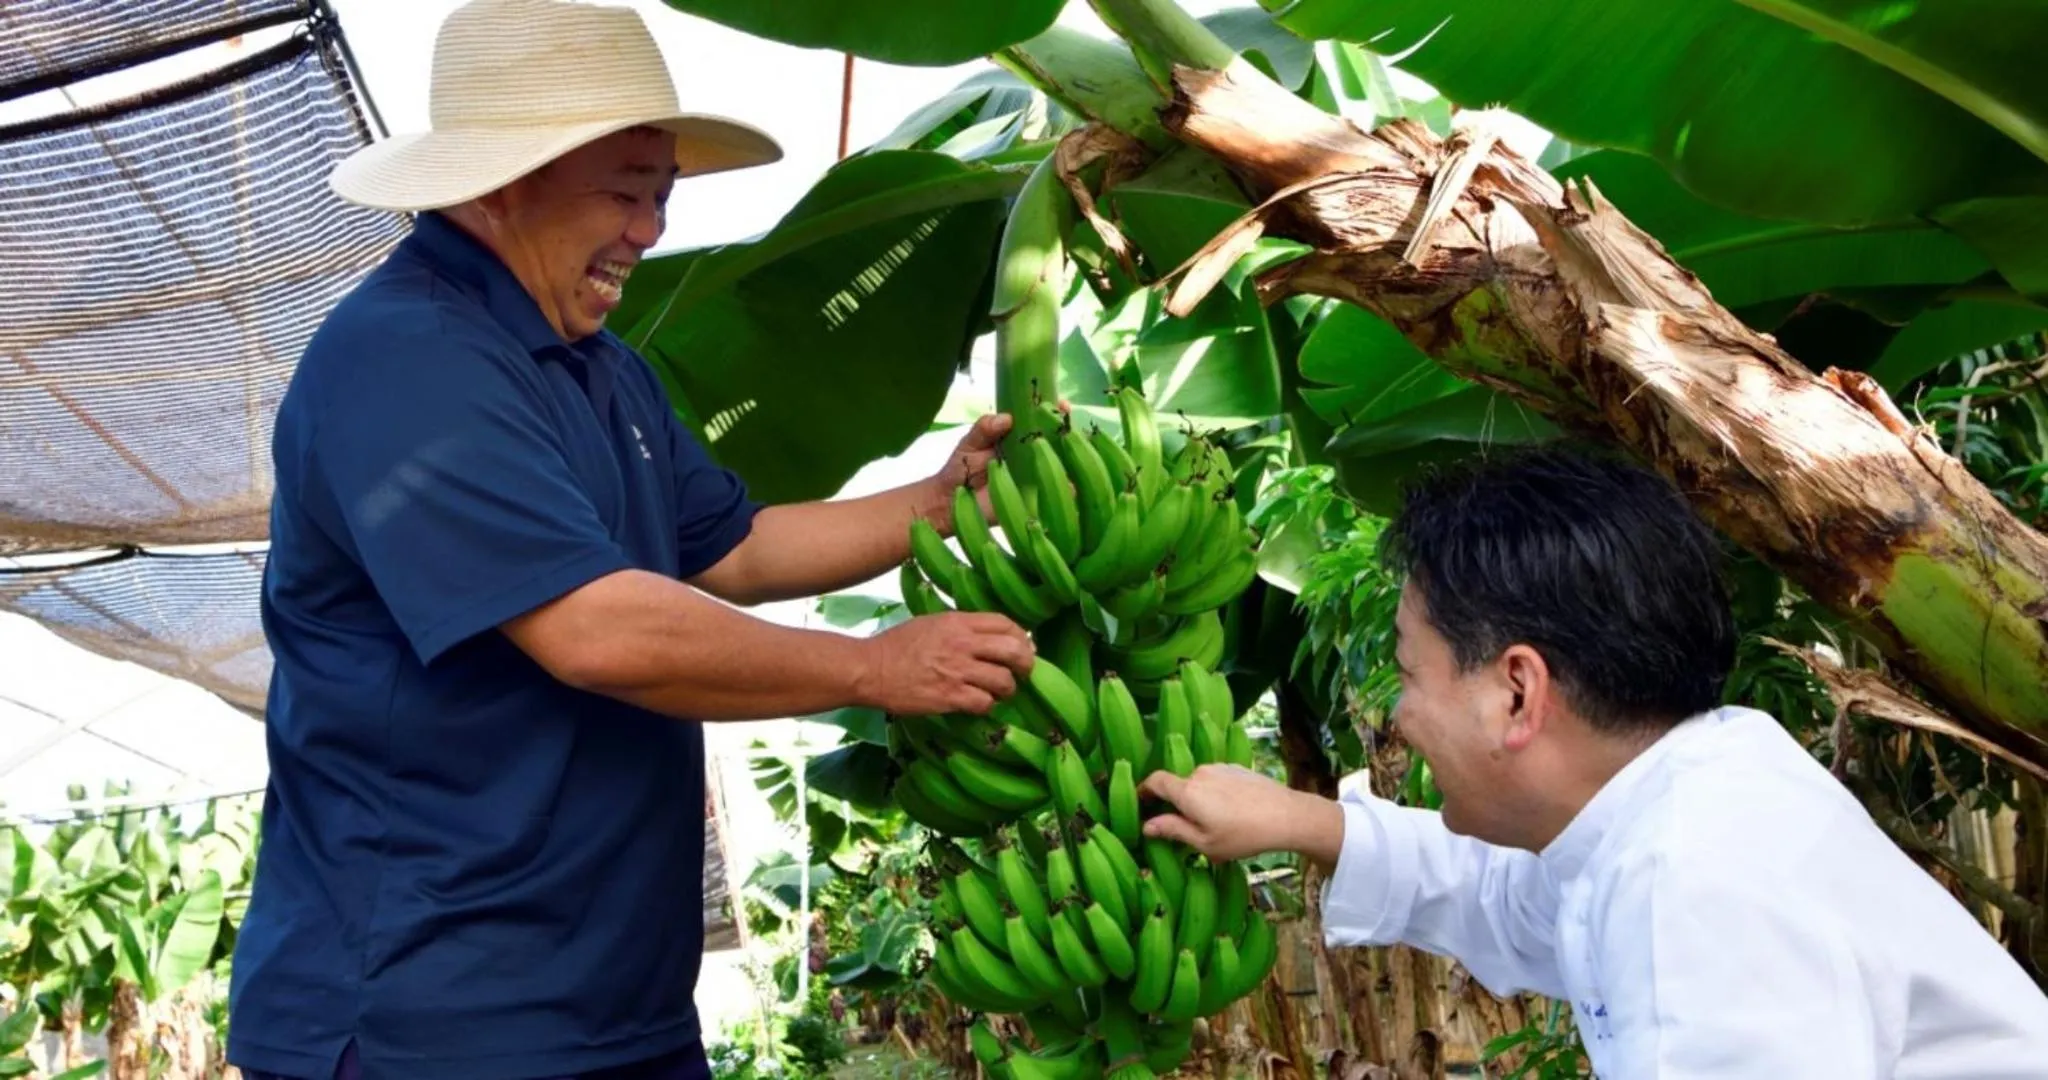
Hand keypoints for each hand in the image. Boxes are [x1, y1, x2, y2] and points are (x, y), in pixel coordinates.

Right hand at [856, 610, 1034, 714]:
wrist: (870, 669)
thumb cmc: (897, 645)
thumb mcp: (931, 623)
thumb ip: (961, 628)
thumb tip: (988, 638)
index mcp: (958, 622)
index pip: (1005, 623)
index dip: (1021, 637)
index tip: (1023, 647)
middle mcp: (962, 644)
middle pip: (1014, 650)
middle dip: (1026, 663)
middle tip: (1023, 673)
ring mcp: (957, 671)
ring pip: (1004, 680)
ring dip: (1007, 689)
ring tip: (999, 693)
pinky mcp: (950, 696)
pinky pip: (984, 703)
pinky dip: (987, 706)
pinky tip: (978, 704)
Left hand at [921, 403, 1072, 531]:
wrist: (951, 502)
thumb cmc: (961, 469)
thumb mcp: (971, 442)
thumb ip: (985, 427)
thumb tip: (1006, 417)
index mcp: (1019, 439)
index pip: (1043, 422)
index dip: (1056, 412)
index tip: (1061, 403)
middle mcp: (1032, 457)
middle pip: (1060, 442)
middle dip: (1070, 431)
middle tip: (1069, 425)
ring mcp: (1036, 479)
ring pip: (1065, 466)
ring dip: (1075, 457)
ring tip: (1073, 449)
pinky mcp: (1036, 502)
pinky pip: (1059, 495)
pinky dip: (1071, 488)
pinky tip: (1075, 480)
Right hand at [1138, 764, 1345, 866]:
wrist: (1287, 815)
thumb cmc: (1243, 835)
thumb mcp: (1205, 843)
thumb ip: (1173, 830)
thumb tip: (1146, 826)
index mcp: (1187, 791)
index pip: (1155, 781)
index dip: (1143, 790)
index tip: (1140, 802)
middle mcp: (1200, 773)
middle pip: (1178, 785)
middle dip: (1177, 804)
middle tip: (1185, 828)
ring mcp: (1220, 768)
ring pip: (1199, 784)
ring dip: (1199, 800)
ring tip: (1215, 825)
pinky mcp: (1237, 769)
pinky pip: (1217, 780)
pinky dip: (1215, 794)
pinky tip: (1232, 813)